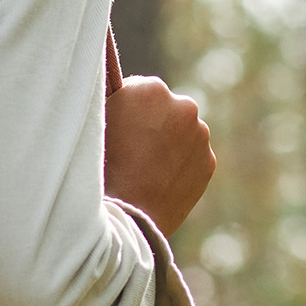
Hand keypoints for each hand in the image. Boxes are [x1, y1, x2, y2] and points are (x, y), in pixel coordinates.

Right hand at [104, 75, 214, 238]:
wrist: (124, 216)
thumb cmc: (99, 167)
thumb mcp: (96, 121)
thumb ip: (113, 100)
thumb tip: (118, 92)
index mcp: (151, 88)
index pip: (140, 90)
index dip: (126, 110)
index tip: (117, 128)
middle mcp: (184, 105)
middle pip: (166, 109)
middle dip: (153, 124)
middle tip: (131, 151)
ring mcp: (201, 135)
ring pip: (182, 133)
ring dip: (169, 144)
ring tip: (144, 171)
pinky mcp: (209, 163)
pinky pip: (192, 158)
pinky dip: (179, 166)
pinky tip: (158, 182)